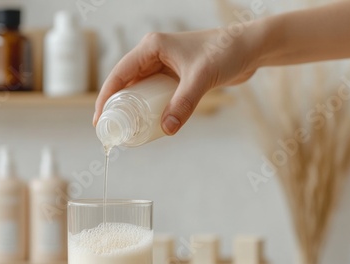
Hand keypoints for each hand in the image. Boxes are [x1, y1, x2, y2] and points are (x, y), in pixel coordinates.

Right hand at [93, 27, 261, 134]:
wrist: (250, 48)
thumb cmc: (226, 52)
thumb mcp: (201, 78)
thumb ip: (183, 104)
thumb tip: (166, 130)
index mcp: (152, 47)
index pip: (120, 74)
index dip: (106, 97)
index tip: (99, 119)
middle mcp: (154, 55)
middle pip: (126, 83)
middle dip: (115, 105)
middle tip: (109, 129)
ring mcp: (165, 66)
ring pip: (140, 90)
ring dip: (132, 108)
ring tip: (124, 129)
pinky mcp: (176, 76)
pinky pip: (155, 94)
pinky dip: (149, 108)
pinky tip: (147, 123)